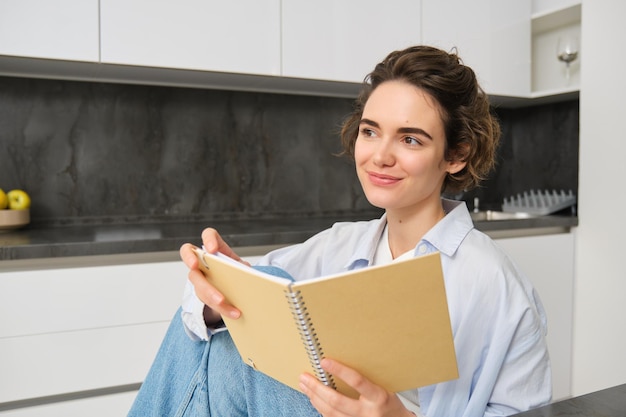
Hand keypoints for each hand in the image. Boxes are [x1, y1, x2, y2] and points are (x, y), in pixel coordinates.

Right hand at [179, 228, 249, 322]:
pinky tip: (234, 313)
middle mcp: (203, 261)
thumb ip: (244, 269)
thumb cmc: (237, 272)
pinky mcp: (202, 293)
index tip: (212, 250)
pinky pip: (207, 301)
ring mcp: (199, 277)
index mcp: (217, 248)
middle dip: (195, 267)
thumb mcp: (242, 268)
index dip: (208, 239)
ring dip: (214, 297)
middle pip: (191, 259)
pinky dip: (222, 309)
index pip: (208, 235)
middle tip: (203, 273)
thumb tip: (254, 277)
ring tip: (232, 309)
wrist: (235, 288)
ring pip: (199, 286)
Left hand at [299, 358, 413, 416]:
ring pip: (330, 412)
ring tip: (304, 385)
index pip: (357, 382)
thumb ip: (365, 380)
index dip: (339, 370)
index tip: (324, 361)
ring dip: (314, 397)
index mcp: (378, 397)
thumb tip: (339, 364)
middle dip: (317, 388)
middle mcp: (368, 413)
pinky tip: (313, 398)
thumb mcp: (383, 387)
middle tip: (304, 376)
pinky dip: (319, 407)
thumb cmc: (389, 403)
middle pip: (337, 401)